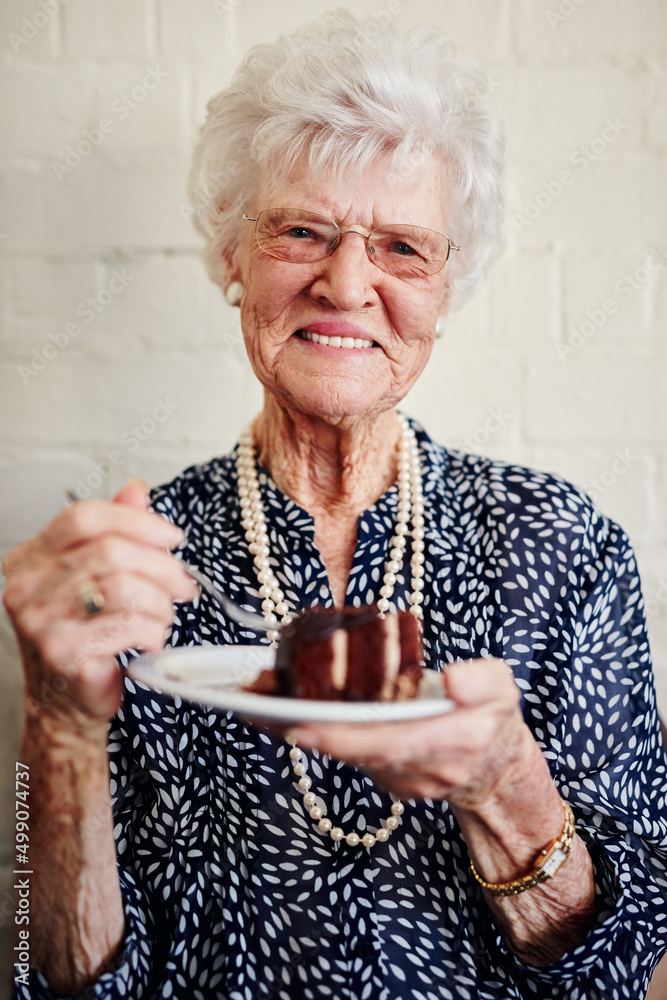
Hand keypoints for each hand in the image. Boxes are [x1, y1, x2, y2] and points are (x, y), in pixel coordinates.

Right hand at [2, 480, 195, 733]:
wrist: (66, 703)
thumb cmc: (85, 636)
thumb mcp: (95, 577)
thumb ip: (113, 531)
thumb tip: (136, 489)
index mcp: (29, 559)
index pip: (83, 518)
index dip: (136, 521)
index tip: (171, 537)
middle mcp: (24, 588)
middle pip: (109, 551)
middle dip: (161, 566)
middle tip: (184, 584)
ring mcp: (40, 622)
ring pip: (123, 587)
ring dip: (159, 602)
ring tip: (164, 615)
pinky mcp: (64, 654)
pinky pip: (128, 625)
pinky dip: (154, 631)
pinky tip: (151, 639)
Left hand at [287, 658, 531, 806]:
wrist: (497, 772)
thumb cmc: (493, 719)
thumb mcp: (502, 688)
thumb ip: (482, 680)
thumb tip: (451, 678)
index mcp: (453, 741)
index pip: (390, 741)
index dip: (345, 736)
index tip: (306, 724)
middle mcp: (424, 770)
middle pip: (358, 752)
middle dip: (310, 731)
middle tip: (265, 709)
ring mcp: (404, 782)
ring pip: (349, 757)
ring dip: (306, 732)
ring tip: (263, 703)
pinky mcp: (389, 782)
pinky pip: (352, 759)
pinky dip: (322, 737)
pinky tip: (291, 714)